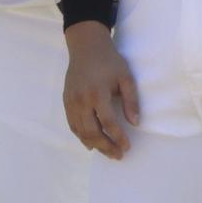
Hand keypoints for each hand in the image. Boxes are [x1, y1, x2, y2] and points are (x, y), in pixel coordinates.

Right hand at [64, 22, 139, 159]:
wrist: (86, 47)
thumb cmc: (109, 61)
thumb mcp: (125, 77)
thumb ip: (131, 100)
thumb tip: (135, 123)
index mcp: (98, 93)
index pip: (108, 123)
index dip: (118, 137)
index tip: (127, 146)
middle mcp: (82, 100)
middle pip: (92, 132)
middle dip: (106, 147)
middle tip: (118, 155)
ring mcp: (71, 102)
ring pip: (80, 131)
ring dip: (94, 145)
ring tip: (107, 152)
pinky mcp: (66, 101)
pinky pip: (72, 125)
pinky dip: (81, 136)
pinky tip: (91, 143)